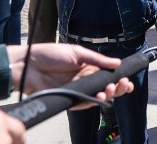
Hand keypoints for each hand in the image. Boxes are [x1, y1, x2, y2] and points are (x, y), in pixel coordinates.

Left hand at [7, 44, 132, 108]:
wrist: (28, 65)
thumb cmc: (50, 55)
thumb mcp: (77, 53)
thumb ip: (97, 60)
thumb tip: (117, 62)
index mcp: (88, 67)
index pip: (107, 74)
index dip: (118, 78)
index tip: (128, 79)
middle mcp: (84, 80)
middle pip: (105, 87)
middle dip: (117, 88)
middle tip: (123, 85)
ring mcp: (76, 90)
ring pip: (96, 97)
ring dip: (107, 95)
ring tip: (111, 89)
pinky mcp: (68, 99)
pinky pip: (83, 103)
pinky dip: (93, 102)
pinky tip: (100, 97)